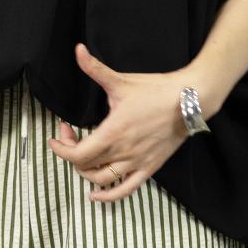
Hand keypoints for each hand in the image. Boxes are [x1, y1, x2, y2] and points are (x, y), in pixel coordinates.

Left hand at [46, 42, 192, 202]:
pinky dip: (107, 197)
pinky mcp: (148, 168)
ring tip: (82, 159)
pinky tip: (95, 195)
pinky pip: (124, 191)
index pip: (76, 154)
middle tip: (70, 135)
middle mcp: (122, 152)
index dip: (61, 148)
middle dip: (70, 152)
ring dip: (85, 173)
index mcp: (112, 132)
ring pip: (100, 181)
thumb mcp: (120, 81)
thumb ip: (94, 68)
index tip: (57, 135)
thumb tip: (78, 50)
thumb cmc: (155, 89)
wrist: (190, 100)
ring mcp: (135, 163)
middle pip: (84, 166)